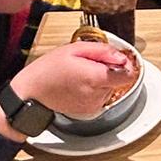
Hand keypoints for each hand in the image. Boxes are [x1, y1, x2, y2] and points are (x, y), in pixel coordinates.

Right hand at [9, 41, 135, 117]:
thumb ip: (103, 51)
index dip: (126, 65)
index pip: (128, 75)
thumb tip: (121, 56)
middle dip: (109, 69)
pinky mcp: (89, 110)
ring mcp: (93, 104)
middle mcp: (97, 94)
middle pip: (118, 80)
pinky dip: (94, 89)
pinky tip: (79, 83)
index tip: (118, 59)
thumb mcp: (74, 49)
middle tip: (90, 63)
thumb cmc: (48, 70)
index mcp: (94, 77)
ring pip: (110, 88)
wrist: (32, 92)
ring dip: (101, 79)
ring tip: (81, 73)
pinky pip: (100, 96)